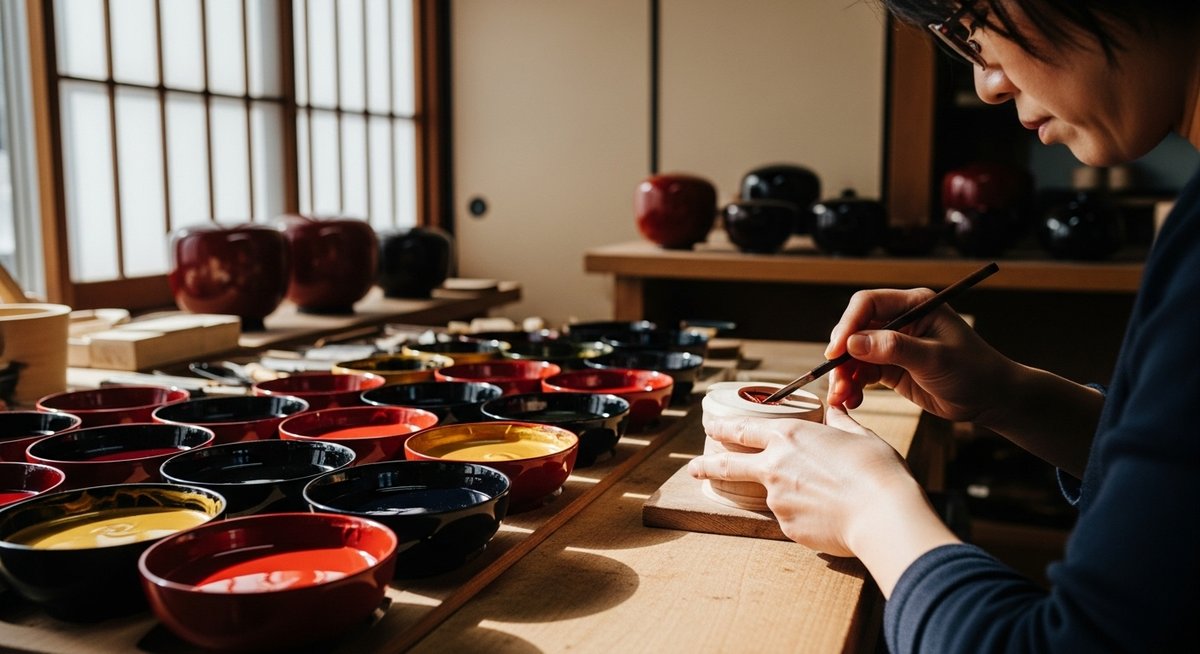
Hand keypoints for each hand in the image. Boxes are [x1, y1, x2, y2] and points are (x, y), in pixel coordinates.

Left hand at [688, 406, 919, 556]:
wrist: (883, 515)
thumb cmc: (877, 471)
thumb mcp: (860, 436)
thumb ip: (841, 423)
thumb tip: (835, 411)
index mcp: (790, 435)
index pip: (743, 428)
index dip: (722, 427)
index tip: (709, 427)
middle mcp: (774, 466)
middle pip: (728, 465)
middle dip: (706, 464)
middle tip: (693, 467)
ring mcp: (776, 499)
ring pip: (772, 495)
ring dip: (788, 496)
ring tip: (826, 497)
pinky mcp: (786, 527)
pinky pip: (792, 519)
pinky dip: (805, 516)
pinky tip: (832, 516)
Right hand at [824, 287, 1014, 422]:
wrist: (991, 399)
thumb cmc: (973, 371)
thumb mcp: (935, 358)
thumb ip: (894, 348)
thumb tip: (852, 343)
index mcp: (914, 305)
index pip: (867, 305)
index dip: (847, 326)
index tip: (836, 352)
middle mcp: (900, 320)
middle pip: (854, 330)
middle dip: (842, 357)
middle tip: (836, 382)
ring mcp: (893, 344)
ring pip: (854, 355)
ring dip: (844, 375)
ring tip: (842, 398)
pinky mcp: (890, 367)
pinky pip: (862, 373)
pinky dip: (853, 386)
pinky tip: (852, 401)